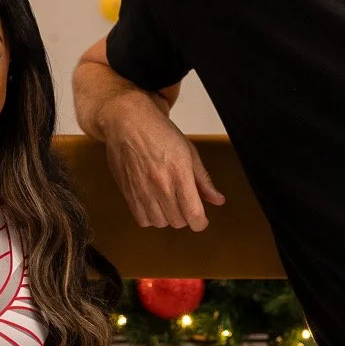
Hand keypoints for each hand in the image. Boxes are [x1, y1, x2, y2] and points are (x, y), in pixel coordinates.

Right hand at [101, 91, 225, 230]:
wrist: (127, 122)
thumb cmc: (158, 132)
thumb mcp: (189, 152)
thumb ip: (203, 180)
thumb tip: (217, 199)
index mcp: (179, 173)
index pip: (193, 214)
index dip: (201, 223)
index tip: (202, 219)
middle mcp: (160, 185)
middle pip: (178, 221)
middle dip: (186, 217)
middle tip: (185, 204)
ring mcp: (141, 191)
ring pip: (160, 223)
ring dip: (168, 218)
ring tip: (169, 203)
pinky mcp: (127, 193)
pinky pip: (142, 219)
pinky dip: (150, 217)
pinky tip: (154, 204)